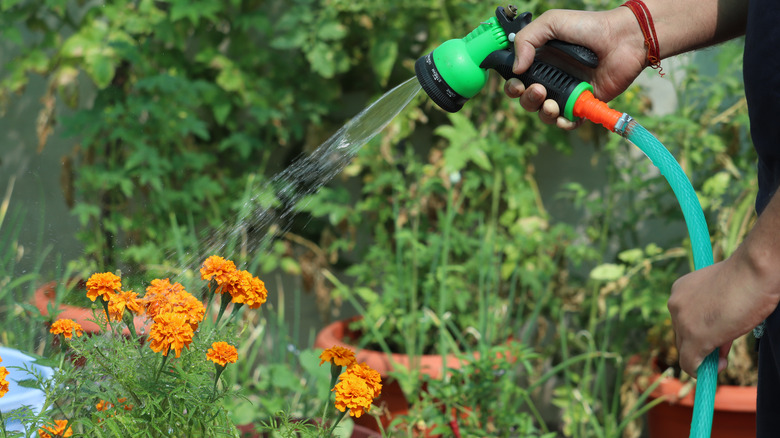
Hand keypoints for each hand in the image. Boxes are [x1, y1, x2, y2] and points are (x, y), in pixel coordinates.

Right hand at [504, 7, 647, 128]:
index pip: (517, 80)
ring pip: (544, 113)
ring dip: (543, 113)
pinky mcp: (583, 104)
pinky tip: (564, 116)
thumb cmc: (588, 26)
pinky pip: (568, 122)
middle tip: (539, 90)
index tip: (517, 82)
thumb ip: (527, 39)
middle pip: (527, 100)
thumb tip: (516, 68)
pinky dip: (563, 123)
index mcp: (540, 61)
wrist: (622, 38)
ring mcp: (567, 92)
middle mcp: (551, 78)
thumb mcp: (551, 22)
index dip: (513, 85)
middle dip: (527, 99)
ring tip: (552, 104)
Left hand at [668, 257, 776, 376]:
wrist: (754, 271)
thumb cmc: (746, 278)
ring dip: (703, 356)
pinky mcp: (694, 338)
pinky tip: (716, 368)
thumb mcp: (723, 296)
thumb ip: (714, 316)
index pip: (684, 319)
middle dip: (701, 345)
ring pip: (685, 349)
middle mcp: (675, 304)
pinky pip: (689, 363)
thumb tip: (716, 343)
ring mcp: (683, 322)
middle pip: (681, 335)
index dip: (701, 331)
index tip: (717, 336)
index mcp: (680, 290)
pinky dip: (699, 371)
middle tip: (722, 350)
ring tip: (722, 358)